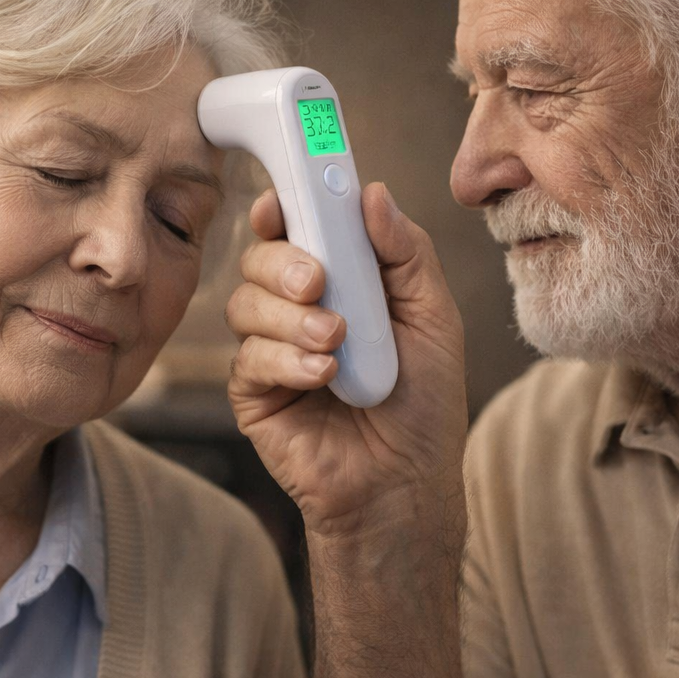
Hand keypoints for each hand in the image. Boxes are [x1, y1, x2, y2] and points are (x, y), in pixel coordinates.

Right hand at [226, 183, 467, 532]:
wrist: (406, 484)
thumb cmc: (425, 404)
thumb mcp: (433, 317)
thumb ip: (406, 252)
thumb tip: (372, 193)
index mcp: (341, 280)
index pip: (299, 228)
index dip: (286, 206)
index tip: (287, 201)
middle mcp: (298, 308)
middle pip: (260, 258)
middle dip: (284, 263)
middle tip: (317, 283)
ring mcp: (271, 350)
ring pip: (245, 304)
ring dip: (290, 319)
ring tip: (336, 343)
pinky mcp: (254, 394)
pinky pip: (247, 358)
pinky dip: (286, 361)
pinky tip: (324, 377)